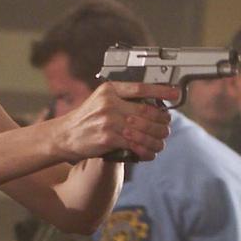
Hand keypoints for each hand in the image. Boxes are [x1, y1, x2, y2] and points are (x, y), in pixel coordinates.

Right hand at [50, 82, 178, 162]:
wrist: (65, 135)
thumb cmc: (87, 117)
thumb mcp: (101, 99)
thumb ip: (123, 99)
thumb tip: (152, 104)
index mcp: (110, 89)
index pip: (141, 88)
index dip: (161, 91)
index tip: (175, 93)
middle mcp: (110, 104)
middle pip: (147, 112)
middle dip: (162, 122)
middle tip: (167, 127)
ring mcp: (109, 121)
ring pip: (144, 131)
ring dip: (157, 139)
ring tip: (161, 142)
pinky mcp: (108, 139)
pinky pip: (135, 145)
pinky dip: (146, 151)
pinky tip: (150, 153)